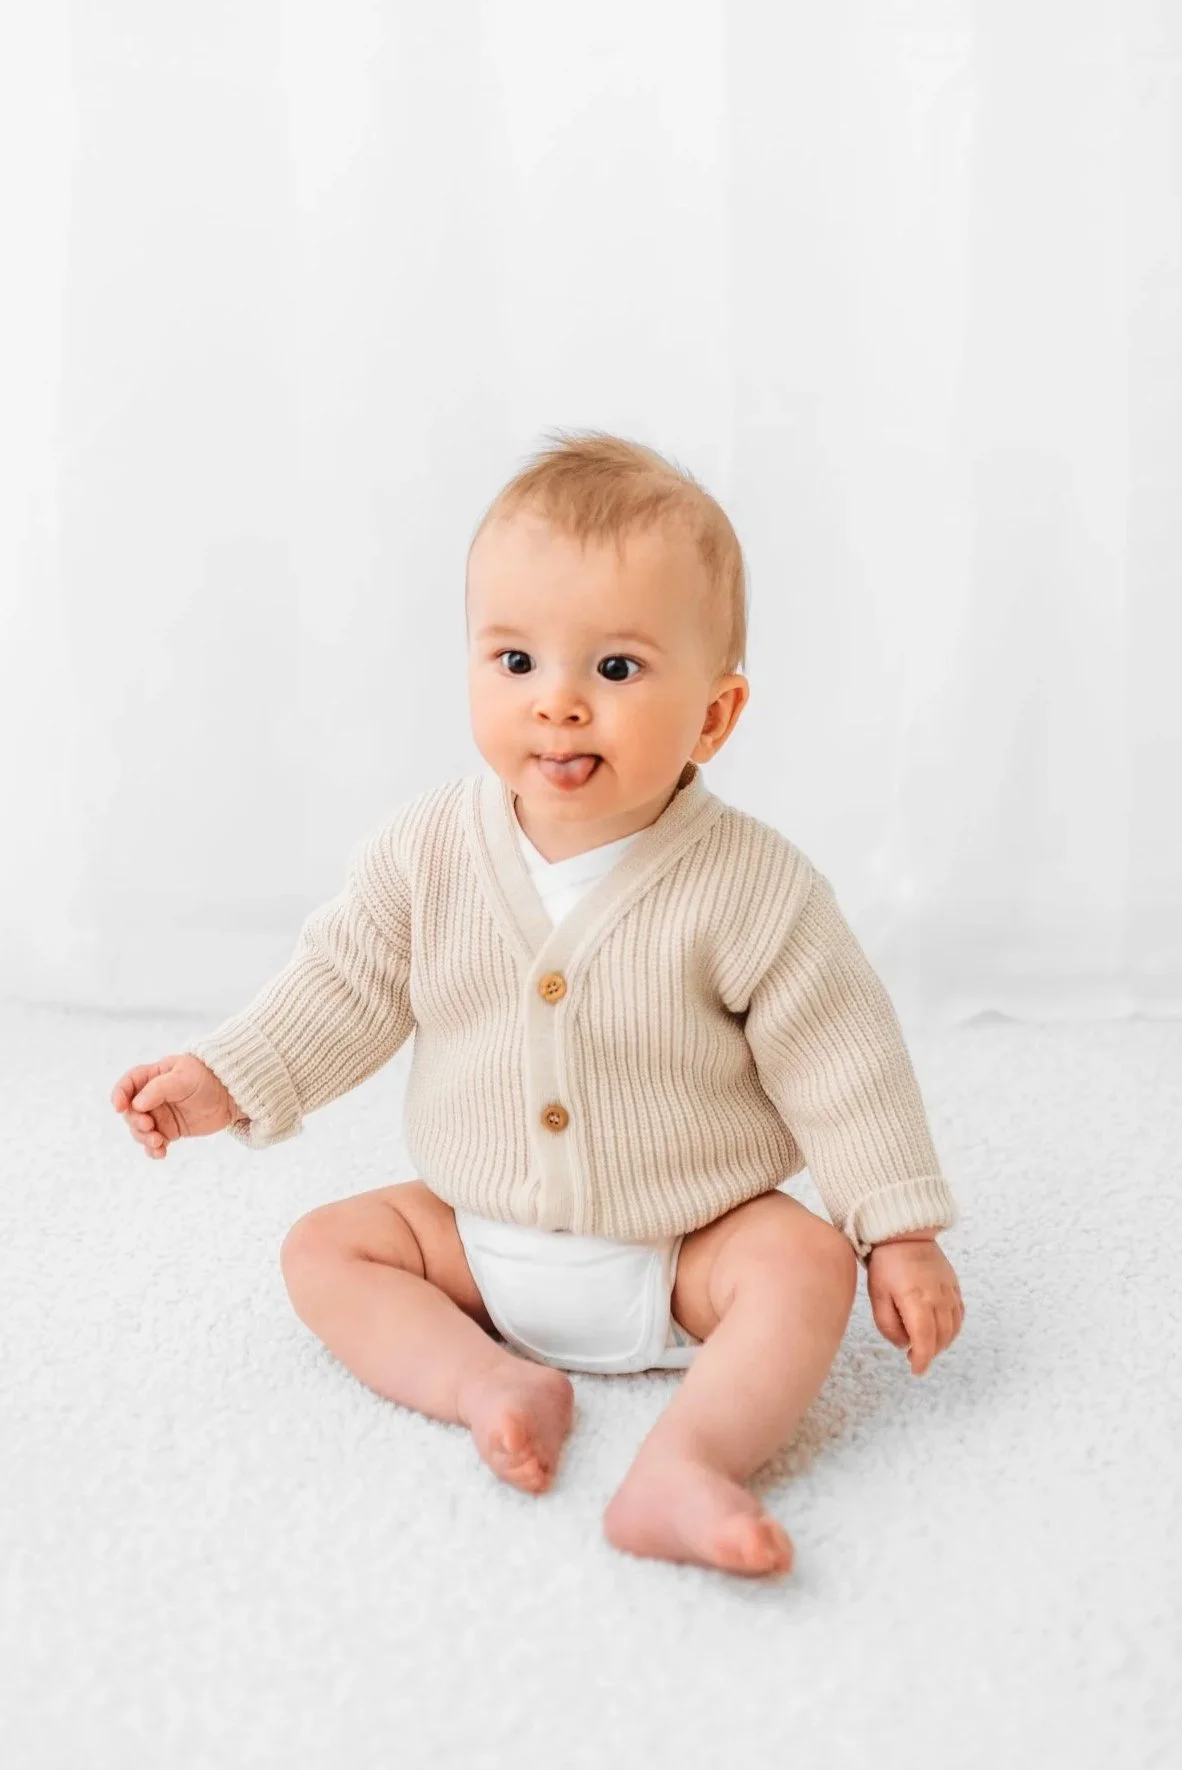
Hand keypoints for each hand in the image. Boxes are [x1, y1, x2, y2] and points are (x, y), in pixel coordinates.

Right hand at [110, 1054, 237, 1159]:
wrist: (230, 1094)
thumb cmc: (206, 1077)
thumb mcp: (184, 1077)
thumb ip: (160, 1089)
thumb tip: (137, 1104)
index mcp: (152, 1076)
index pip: (128, 1084)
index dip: (119, 1095)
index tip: (119, 1108)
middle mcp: (151, 1097)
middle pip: (131, 1112)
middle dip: (136, 1121)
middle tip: (149, 1126)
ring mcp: (160, 1115)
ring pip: (140, 1130)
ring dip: (144, 1138)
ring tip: (158, 1142)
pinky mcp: (170, 1131)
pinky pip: (154, 1144)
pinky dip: (154, 1151)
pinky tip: (161, 1153)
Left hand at [866, 1233, 963, 1375]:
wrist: (903, 1233)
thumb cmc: (886, 1264)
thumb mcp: (877, 1295)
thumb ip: (888, 1325)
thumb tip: (904, 1344)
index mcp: (916, 1301)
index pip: (925, 1342)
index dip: (923, 1360)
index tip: (916, 1370)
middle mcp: (938, 1299)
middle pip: (941, 1338)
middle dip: (930, 1353)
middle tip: (915, 1355)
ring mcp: (949, 1292)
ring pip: (953, 1329)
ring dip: (942, 1343)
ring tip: (926, 1343)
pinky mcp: (954, 1285)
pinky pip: (960, 1314)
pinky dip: (953, 1328)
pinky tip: (941, 1329)